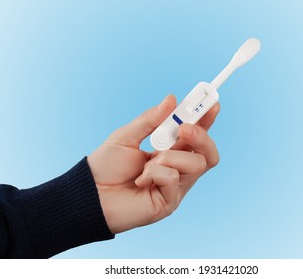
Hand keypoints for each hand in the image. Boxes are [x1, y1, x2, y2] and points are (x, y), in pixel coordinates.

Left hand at [87, 95, 219, 233]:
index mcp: (170, 151)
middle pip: (208, 153)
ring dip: (170, 157)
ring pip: (196, 164)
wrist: (91, 194)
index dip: (206, 120)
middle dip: (202, 136)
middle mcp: (177, 169)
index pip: (196, 136)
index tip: (212, 102)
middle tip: (184, 128)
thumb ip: (149, 120)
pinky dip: (155, 173)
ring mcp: (176, 187)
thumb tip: (171, 99)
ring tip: (147, 164)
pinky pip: (174, 179)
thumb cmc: (107, 166)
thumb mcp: (126, 136)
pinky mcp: (170, 202)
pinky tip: (140, 180)